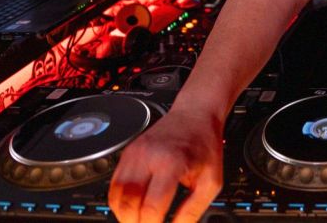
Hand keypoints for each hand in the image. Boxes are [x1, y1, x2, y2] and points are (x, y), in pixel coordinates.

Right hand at [108, 106, 223, 222]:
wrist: (196, 114)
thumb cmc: (205, 145)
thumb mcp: (211, 181)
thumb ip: (193, 210)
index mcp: (172, 163)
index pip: (152, 207)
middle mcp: (148, 156)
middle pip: (128, 204)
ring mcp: (134, 153)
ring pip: (116, 196)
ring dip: (124, 214)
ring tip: (140, 220)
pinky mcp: (128, 153)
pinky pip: (114, 184)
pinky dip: (120, 201)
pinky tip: (134, 206)